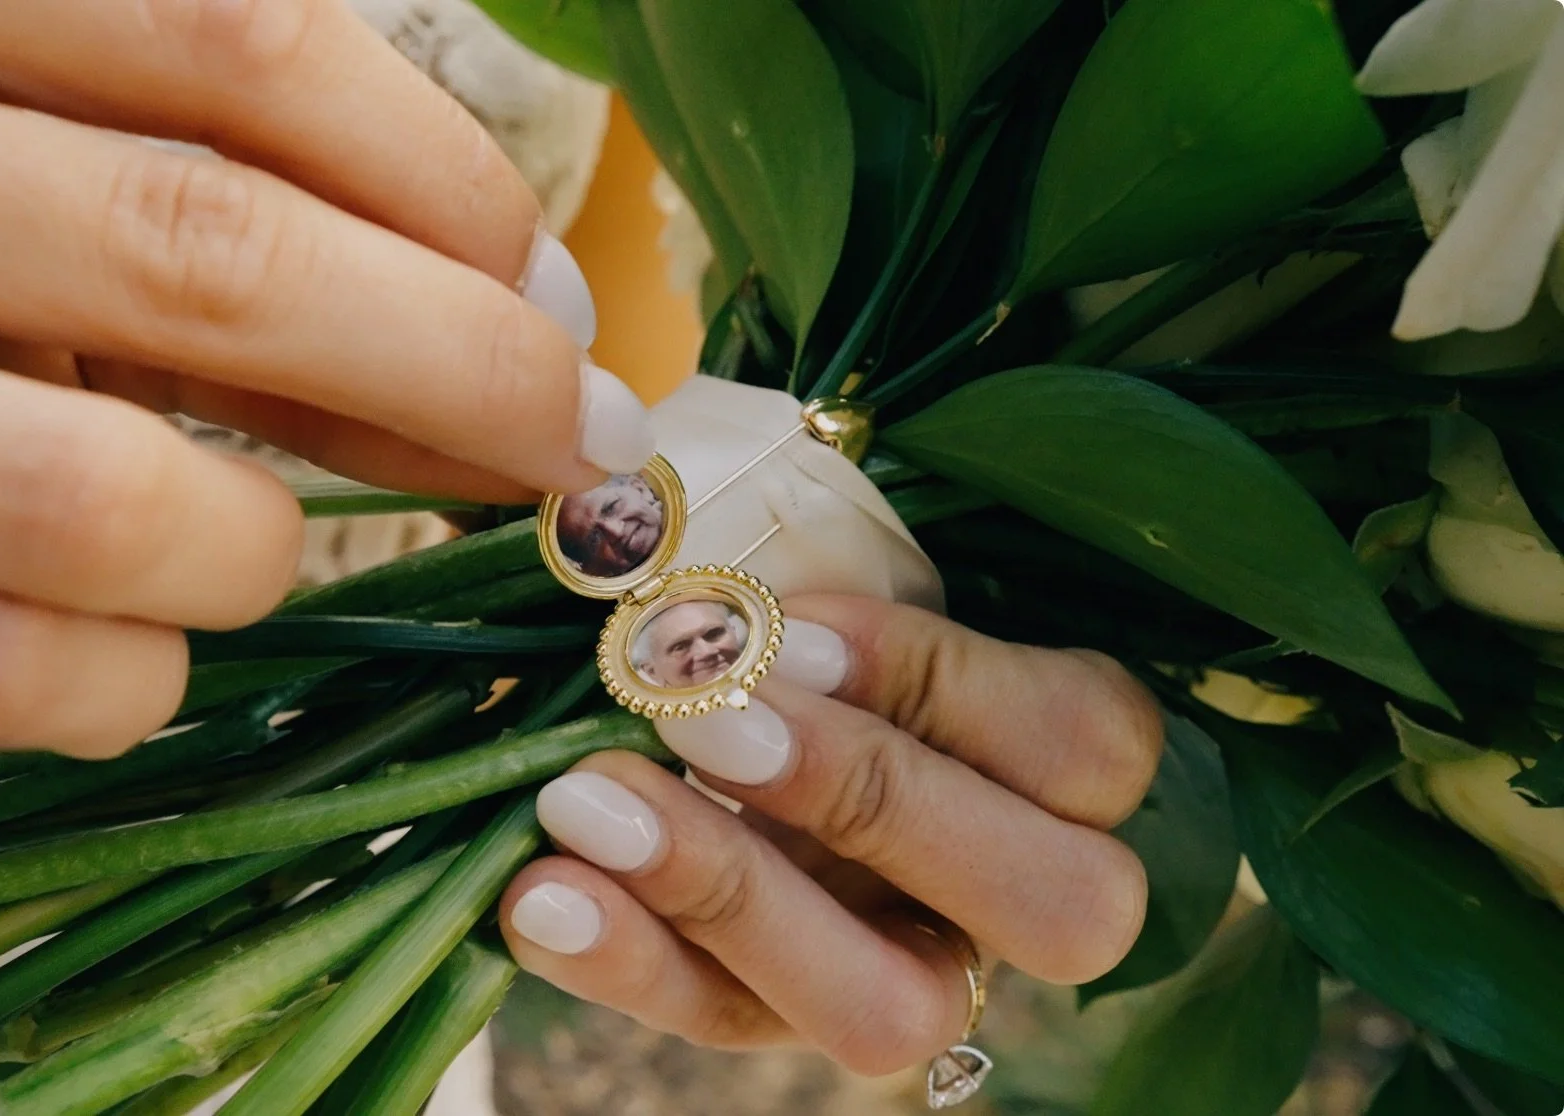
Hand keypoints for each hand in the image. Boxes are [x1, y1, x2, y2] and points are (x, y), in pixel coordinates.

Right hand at [0, 0, 651, 756]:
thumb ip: (182, 169)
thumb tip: (491, 316)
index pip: (230, 41)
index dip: (446, 183)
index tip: (549, 291)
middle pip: (192, 253)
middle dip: (451, 367)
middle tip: (561, 444)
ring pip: (83, 503)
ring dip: (258, 551)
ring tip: (262, 541)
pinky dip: (121, 679)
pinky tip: (129, 643)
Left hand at [499, 595, 1161, 1074]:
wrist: (687, 679)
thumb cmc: (784, 594)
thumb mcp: (811, 545)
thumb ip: (794, 535)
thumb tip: (650, 490)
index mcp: (1067, 757)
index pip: (1087, 743)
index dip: (944, 686)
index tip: (787, 626)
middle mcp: (1018, 887)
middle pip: (1058, 905)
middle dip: (871, 800)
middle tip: (703, 716)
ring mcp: (905, 968)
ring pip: (891, 1011)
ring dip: (732, 898)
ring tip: (585, 800)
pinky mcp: (776, 1015)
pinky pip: (720, 1020)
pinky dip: (623, 959)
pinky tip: (535, 894)